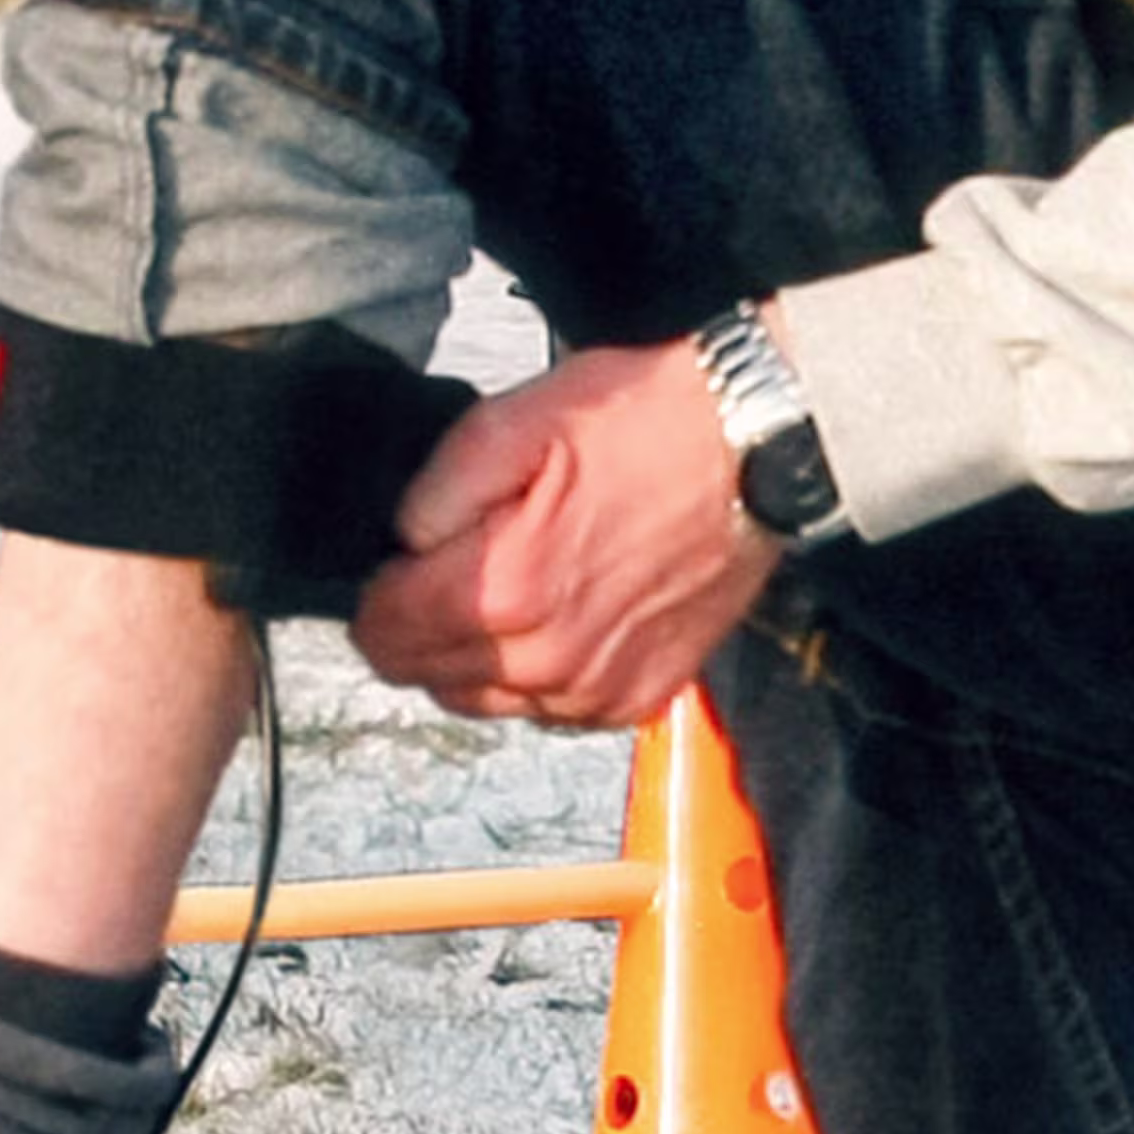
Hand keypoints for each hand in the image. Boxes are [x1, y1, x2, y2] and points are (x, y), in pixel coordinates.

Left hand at [349, 336, 785, 726]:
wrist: (756, 444)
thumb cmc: (642, 423)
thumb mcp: (512, 423)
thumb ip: (432, 495)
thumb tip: (400, 546)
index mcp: (503, 592)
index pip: (382, 636)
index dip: (377, 596)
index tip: (396, 567)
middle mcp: (544, 662)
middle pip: (425, 676)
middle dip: (419, 627)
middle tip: (454, 569)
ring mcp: (593, 691)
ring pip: (481, 700)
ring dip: (475, 656)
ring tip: (512, 587)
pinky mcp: (634, 700)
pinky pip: (547, 710)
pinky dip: (538, 674)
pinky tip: (562, 614)